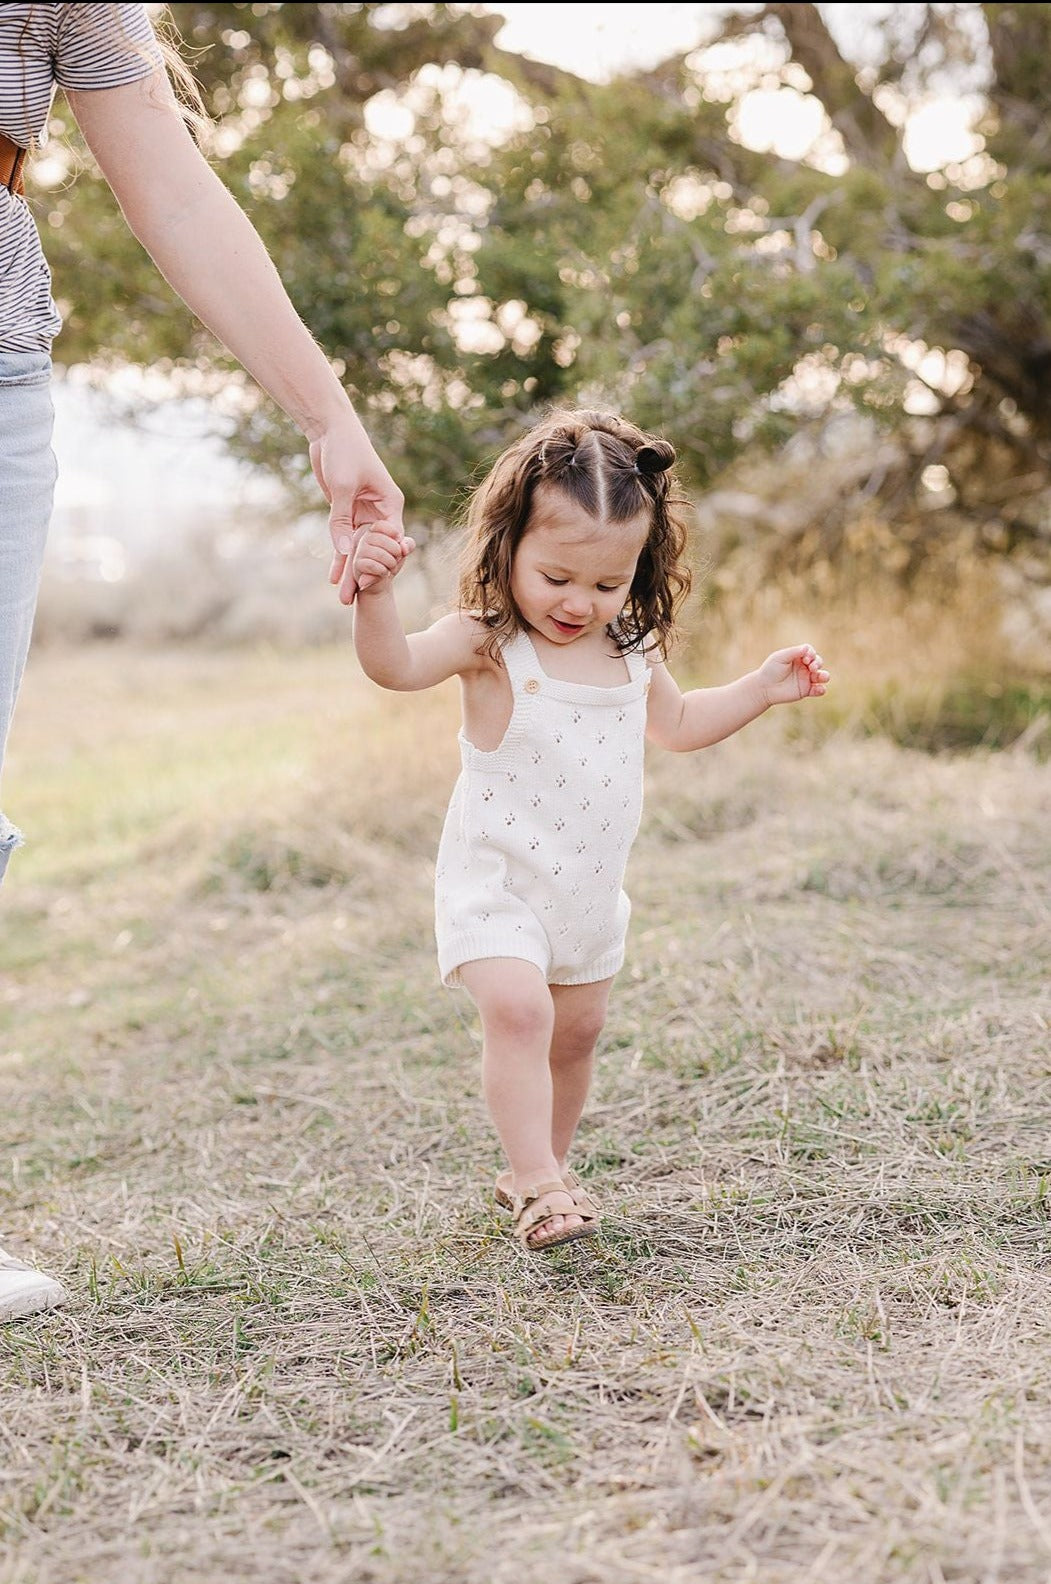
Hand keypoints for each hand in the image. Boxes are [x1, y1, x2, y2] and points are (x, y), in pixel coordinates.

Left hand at [309, 412, 407, 603]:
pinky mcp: (347, 510)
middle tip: (352, 598)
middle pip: (373, 548)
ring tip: (342, 595)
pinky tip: (334, 575)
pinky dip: (338, 554)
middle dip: (362, 573)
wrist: (330, 429)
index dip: (381, 562)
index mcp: (389, 504)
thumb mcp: (343, 487)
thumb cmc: (344, 451)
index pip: (390, 540)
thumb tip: (343, 551)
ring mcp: (363, 512)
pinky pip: (343, 537)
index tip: (370, 584)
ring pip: (357, 547)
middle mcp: (380, 511)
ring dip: (349, 569)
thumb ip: (342, 520)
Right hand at [353, 521, 415, 593]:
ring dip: (391, 563)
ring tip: (390, 567)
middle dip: (396, 552)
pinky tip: (384, 573)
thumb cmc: (391, 562)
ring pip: (379, 554)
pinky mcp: (357, 564)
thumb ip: (408, 545)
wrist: (380, 582)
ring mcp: (360, 551)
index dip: (393, 532)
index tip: (399, 541)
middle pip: (384, 540)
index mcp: (375, 531)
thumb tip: (403, 548)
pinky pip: (372, 565)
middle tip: (396, 559)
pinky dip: (383, 571)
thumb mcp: (403, 551)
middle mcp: (365, 538)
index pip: (381, 525)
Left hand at [757, 644, 829, 705]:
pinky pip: (819, 690)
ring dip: (824, 675)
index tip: (805, 658)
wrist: (764, 688)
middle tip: (811, 667)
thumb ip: (794, 652)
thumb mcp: (780, 657)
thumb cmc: (770, 670)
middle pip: (818, 662)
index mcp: (798, 657)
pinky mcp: (806, 691)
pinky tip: (818, 689)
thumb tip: (807, 648)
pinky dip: (821, 689)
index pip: (810, 652)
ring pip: (822, 676)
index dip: (811, 654)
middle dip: (818, 663)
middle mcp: (804, 667)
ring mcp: (806, 679)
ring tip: (820, 677)